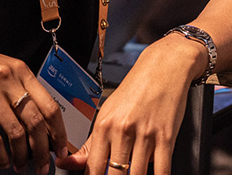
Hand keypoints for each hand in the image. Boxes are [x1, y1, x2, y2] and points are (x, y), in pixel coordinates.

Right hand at [0, 35, 67, 172]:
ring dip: (21, 155)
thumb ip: (19, 87)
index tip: (62, 147)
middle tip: (43, 166)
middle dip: (43, 149)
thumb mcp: (1, 66)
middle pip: (36, 122)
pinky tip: (2, 161)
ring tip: (20, 165)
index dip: (59, 131)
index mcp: (21, 69)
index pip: (50, 105)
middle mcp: (9, 79)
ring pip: (16, 132)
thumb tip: (36, 120)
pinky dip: (0, 154)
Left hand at [57, 34, 204, 174]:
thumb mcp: (108, 113)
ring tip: (134, 173)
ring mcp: (145, 134)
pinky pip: (162, 170)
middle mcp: (123, 130)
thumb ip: (90, 144)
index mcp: (104, 125)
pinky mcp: (166, 137)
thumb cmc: (136, 90)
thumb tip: (65, 163)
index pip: (93, 168)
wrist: (164, 67)